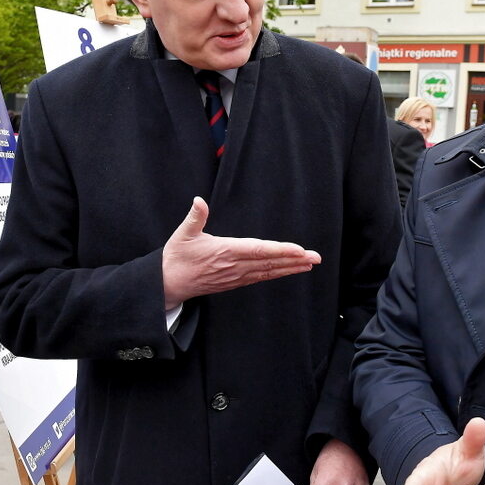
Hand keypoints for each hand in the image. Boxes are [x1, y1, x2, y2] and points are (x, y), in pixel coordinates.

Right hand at [161, 197, 320, 309]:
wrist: (169, 283)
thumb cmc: (176, 257)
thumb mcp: (182, 234)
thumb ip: (194, 217)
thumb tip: (199, 201)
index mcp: (225, 251)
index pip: (259, 250)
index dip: (280, 250)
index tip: (298, 250)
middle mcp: (234, 266)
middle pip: (270, 263)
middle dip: (294, 260)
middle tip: (315, 257)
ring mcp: (236, 276)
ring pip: (268, 272)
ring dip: (290, 268)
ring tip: (309, 264)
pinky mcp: (235, 282)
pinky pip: (261, 277)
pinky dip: (277, 274)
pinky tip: (288, 271)